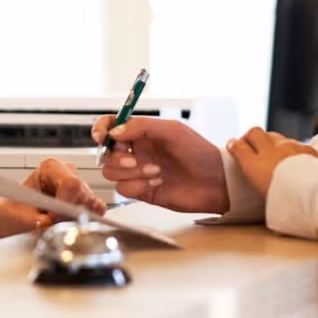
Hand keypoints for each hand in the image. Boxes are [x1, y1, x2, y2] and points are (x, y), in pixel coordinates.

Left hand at [0, 158, 106, 246]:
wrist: (11, 219)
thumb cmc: (13, 212)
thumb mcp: (20, 217)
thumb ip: (37, 220)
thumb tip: (51, 223)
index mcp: (51, 167)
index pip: (70, 184)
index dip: (65, 205)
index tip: (52, 219)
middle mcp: (68, 174)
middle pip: (83, 195)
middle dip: (70, 215)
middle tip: (51, 225)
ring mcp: (79, 187)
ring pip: (92, 205)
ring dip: (76, 220)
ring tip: (55, 224)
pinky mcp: (87, 202)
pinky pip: (96, 213)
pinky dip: (85, 222)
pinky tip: (67, 226)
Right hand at [93, 117, 229, 213]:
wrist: (216, 182)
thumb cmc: (200, 153)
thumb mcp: (172, 130)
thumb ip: (141, 126)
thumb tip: (115, 132)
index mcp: (142, 134)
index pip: (112, 127)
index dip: (102, 130)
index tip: (102, 137)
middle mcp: (137, 152)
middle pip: (107, 154)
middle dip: (117, 158)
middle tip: (134, 160)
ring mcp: (138, 172)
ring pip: (112, 173)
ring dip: (132, 173)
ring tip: (156, 172)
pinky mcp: (142, 191)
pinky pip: (124, 189)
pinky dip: (138, 186)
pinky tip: (158, 183)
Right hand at [225, 127, 317, 197]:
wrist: (309, 192)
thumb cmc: (284, 200)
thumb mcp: (262, 195)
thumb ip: (257, 181)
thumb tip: (256, 178)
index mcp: (254, 165)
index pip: (238, 147)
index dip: (234, 145)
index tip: (232, 145)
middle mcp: (269, 151)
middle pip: (254, 132)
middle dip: (250, 136)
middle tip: (250, 143)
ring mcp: (288, 147)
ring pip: (274, 135)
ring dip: (270, 140)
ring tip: (272, 150)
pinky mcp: (305, 148)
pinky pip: (294, 142)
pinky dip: (291, 147)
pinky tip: (293, 155)